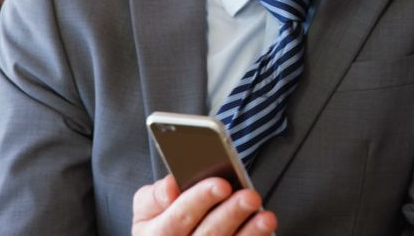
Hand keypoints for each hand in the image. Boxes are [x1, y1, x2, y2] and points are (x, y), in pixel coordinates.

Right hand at [131, 175, 277, 235]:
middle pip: (208, 235)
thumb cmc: (161, 222)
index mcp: (155, 234)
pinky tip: (265, 230)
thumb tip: (172, 186)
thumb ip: (155, 195)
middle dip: (231, 214)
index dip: (200, 199)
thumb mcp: (147, 208)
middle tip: (250, 196)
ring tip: (266, 217)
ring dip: (249, 234)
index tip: (222, 184)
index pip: (179, 217)